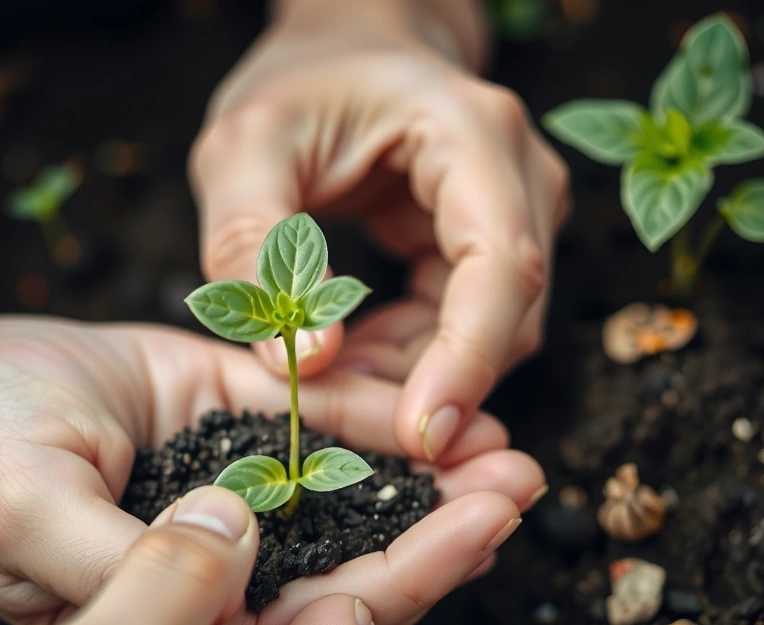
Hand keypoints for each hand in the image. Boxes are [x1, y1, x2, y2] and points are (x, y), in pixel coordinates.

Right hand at [0, 305, 541, 624]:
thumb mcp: (24, 516)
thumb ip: (125, 562)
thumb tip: (232, 562)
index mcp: (181, 614)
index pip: (309, 620)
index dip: (401, 580)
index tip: (479, 529)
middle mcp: (223, 559)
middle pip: (355, 557)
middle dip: (444, 524)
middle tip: (521, 480)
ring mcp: (234, 486)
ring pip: (350, 490)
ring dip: (430, 468)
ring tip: (506, 439)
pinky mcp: (229, 416)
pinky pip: (315, 417)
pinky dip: (376, 412)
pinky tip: (435, 399)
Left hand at [191, 0, 570, 460]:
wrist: (346, 52)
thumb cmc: (298, 87)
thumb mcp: (243, 149)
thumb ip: (255, 245)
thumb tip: (309, 356)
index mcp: (472, 132)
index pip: (502, 264)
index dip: (468, 357)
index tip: (420, 433)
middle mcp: (520, 175)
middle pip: (508, 314)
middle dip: (428, 381)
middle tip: (336, 414)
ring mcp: (518, 213)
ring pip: (493, 335)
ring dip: (415, 374)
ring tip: (328, 375)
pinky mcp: (490, 247)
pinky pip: (465, 327)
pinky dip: (411, 357)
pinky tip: (350, 354)